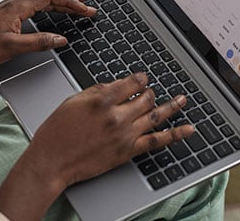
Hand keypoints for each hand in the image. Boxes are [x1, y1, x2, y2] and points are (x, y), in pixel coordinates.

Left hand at [0, 0, 96, 82]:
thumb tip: (61, 40)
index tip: (88, 10)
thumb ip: (39, 42)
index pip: (51, 0)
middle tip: (87, 2)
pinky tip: (40, 0)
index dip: (72, 4)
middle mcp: (13, 3)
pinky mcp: (2, 13)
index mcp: (17, 8)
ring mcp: (7, 7)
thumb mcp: (12, 48)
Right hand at [0, 73, 193, 218]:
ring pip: (155, 115)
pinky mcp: (127, 151)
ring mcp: (125, 134)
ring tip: (182, 100)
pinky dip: (175, 134)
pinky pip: (157, 140)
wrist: (51, 161)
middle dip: (149, 93)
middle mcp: (117, 115)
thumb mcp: (73, 100)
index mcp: (103, 99)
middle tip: (150, 93)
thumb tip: (117, 85)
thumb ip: (98, 90)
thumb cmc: (57, 132)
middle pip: (145, 97)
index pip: (132, 82)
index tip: (142, 79)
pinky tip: (188, 129)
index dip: (140, 79)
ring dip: (171, 106)